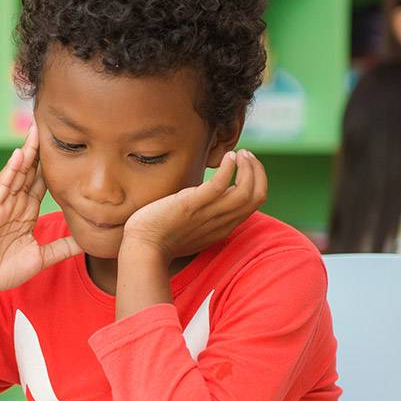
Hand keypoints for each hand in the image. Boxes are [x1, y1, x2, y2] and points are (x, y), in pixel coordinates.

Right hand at [0, 125, 81, 297]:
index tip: (67, 149)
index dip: (53, 166)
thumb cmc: (4, 270)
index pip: (41, 184)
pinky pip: (3, 185)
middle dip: (39, 150)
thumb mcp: (42, 257)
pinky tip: (19, 154)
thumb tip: (88, 242)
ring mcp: (2, 204)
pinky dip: (11, 169)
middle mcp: (15, 204)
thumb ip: (62, 247)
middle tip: (50, 126)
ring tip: (36, 131)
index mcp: (26, 213)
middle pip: (30, 172)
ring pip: (17, 173)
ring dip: (27, 152)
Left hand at [121, 149, 266, 260]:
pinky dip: (229, 169)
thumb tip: (208, 197)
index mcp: (223, 227)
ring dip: (248, 168)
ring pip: (245, 192)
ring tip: (239, 153)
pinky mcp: (191, 205)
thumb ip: (206, 215)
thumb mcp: (193, 227)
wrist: (142, 248)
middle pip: (257, 197)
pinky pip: (219, 186)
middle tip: (246, 155)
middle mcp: (221, 222)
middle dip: (257, 171)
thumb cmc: (162, 237)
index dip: (257, 181)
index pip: (254, 204)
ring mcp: (208, 214)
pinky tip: (228, 156)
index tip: (247, 165)